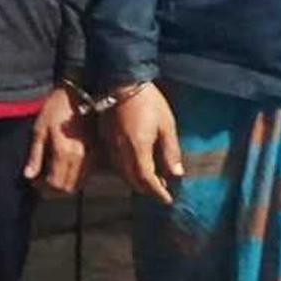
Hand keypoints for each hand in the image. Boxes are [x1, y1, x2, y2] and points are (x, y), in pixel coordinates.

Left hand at [22, 85, 90, 195]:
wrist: (77, 95)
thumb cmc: (54, 109)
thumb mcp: (39, 130)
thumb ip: (35, 155)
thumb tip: (28, 176)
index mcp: (64, 153)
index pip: (54, 184)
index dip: (42, 187)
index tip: (33, 182)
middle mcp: (80, 158)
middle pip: (67, 188)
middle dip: (52, 190)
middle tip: (40, 182)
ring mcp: (91, 157)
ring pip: (78, 184)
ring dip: (63, 185)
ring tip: (50, 176)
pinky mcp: (97, 154)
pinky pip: (86, 175)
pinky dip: (73, 178)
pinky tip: (63, 169)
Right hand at [101, 84, 182, 203]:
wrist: (123, 81)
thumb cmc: (148, 101)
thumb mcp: (167, 125)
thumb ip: (170, 152)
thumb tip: (176, 174)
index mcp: (138, 147)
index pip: (146, 179)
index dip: (157, 192)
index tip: (167, 199)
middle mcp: (121, 150)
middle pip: (132, 179)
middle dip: (146, 189)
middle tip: (160, 191)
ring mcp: (110, 144)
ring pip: (121, 172)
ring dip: (135, 180)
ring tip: (149, 180)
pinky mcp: (104, 137)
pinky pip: (114, 162)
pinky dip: (125, 169)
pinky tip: (134, 165)